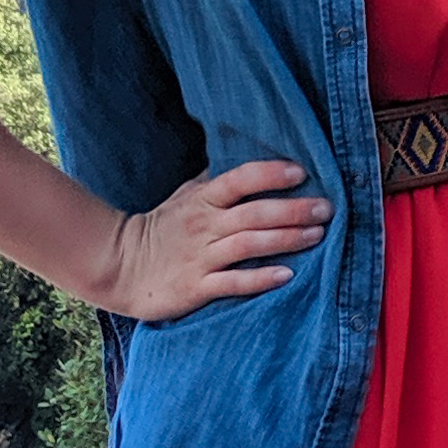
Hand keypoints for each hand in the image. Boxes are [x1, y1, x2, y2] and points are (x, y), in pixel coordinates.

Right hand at [95, 157, 332, 322]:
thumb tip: (252, 160)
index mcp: (202, 199)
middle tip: (326, 208)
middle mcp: (204, 225)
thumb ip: (216, 181)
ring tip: (317, 236)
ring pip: (249, 245)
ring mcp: (200, 257)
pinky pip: (233, 283)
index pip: (238, 179)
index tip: (302, 171)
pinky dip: (260, 279)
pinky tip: (287, 276)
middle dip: (293, 209)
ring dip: (285, 239)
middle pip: (253, 213)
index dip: (269, 174)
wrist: (121, 267)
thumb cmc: (162, 228)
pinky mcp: (196, 287)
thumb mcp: (185, 196)